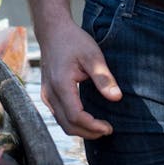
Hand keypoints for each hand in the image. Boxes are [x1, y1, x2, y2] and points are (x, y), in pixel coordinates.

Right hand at [37, 20, 120, 139]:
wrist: (52, 31)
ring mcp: (46, 95)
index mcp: (61, 85)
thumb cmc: (73, 40)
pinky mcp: (47, 94)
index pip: (76, 117)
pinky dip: (73, 122)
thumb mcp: (93, 56)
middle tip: (108, 130)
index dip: (93, 126)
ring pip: (62, 123)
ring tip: (100, 127)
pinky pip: (59, 116)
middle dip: (88, 132)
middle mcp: (50, 93)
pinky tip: (88, 119)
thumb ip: (103, 78)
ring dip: (81, 130)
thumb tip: (117, 98)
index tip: (109, 127)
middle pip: (68, 125)